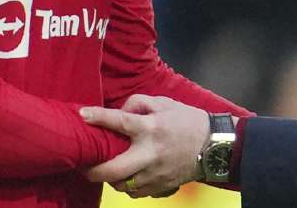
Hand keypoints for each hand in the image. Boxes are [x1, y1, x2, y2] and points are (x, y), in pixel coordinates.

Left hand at [80, 95, 209, 197]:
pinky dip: (126, 185)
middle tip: (84, 166)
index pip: (120, 121)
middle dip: (92, 171)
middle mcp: (150, 153)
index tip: (82, 114)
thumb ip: (139, 103)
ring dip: (110, 178)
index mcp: (151, 128)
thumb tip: (118, 112)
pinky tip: (127, 176)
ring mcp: (155, 174)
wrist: (214, 147)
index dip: (98, 117)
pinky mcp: (160, 187)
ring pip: (121, 185)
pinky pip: (134, 192)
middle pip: (113, 169)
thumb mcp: (165, 103)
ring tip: (107, 169)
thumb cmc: (188, 122)